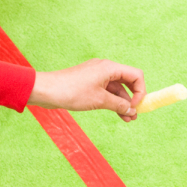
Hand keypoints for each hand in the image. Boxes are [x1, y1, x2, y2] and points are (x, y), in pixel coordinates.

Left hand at [28, 58, 145, 121]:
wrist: (46, 91)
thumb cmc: (72, 91)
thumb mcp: (99, 100)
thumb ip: (119, 105)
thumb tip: (132, 110)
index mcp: (110, 68)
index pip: (136, 76)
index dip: (140, 91)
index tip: (135, 106)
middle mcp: (105, 69)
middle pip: (128, 82)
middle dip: (133, 99)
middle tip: (135, 115)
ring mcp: (97, 75)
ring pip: (117, 89)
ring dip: (123, 103)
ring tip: (127, 119)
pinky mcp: (90, 83)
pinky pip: (107, 91)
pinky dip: (113, 101)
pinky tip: (117, 113)